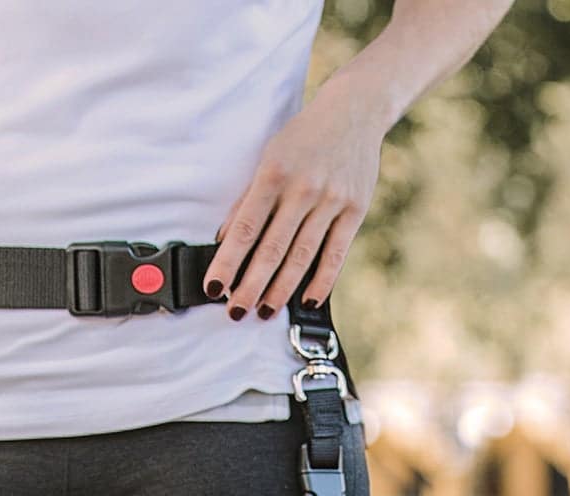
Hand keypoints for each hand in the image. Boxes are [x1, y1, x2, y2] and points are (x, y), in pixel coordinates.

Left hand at [206, 76, 385, 318]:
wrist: (354, 111)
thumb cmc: (303, 138)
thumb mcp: (270, 156)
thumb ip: (249, 198)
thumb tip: (226, 238)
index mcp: (274, 173)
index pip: (245, 228)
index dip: (228, 261)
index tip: (214, 286)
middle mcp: (303, 188)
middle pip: (272, 249)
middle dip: (251, 285)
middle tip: (236, 311)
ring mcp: (331, 200)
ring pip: (302, 256)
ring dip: (281, 290)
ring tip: (265, 311)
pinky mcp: (354, 210)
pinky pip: (335, 254)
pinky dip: (321, 281)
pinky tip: (306, 301)